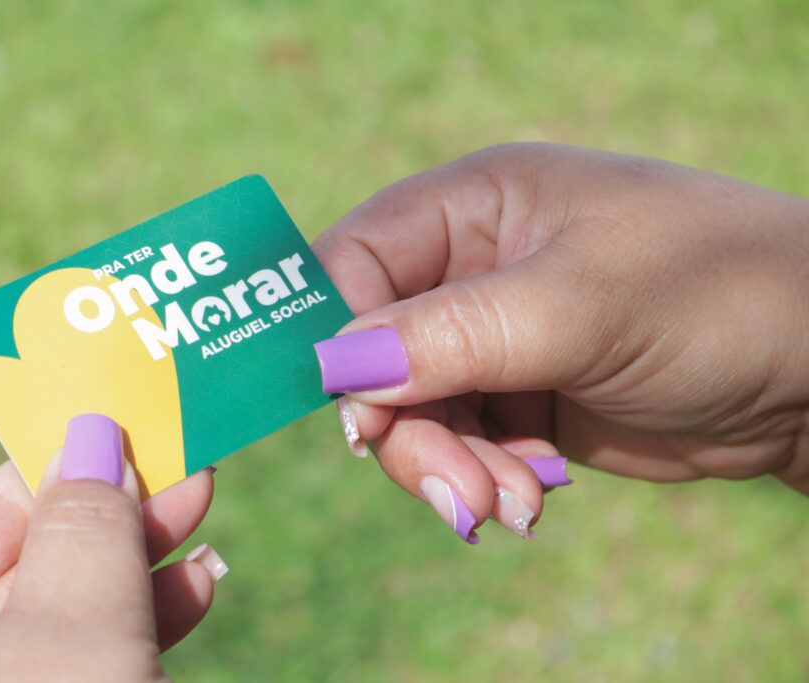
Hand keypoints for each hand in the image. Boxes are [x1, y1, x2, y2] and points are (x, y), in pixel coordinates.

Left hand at [0, 414, 225, 681]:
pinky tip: (197, 583)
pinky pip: (101, 657)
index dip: (34, 473)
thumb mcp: (72, 631)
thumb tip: (93, 439)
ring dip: (145, 558)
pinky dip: (150, 618)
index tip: (109, 429)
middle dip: (110, 509)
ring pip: (75, 611)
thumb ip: (85, 530)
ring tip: (203, 505)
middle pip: (26, 564)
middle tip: (182, 456)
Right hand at [312, 143, 808, 542]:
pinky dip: (483, 476)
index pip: (355, 261)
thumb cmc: (718, 295)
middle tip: (459, 491)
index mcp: (476, 204)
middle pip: (375, 353)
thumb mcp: (581, 307)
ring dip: (450, 466)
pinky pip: (461, 440)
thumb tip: (338, 366)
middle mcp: (472, 265)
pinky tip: (534, 497)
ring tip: (514, 506)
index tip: (360, 416)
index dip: (336, 338)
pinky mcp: (520, 392)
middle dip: (409, 431)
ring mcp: (495, 333)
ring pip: (414, 409)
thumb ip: (453, 333)